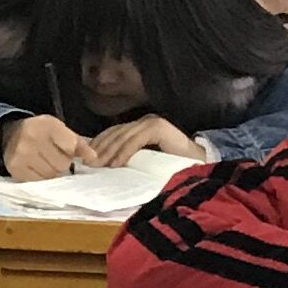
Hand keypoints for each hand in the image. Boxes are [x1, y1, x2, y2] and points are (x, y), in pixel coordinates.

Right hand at [0, 112, 93, 179]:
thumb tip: (93, 158)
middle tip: (55, 157)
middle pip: (62, 164)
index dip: (73, 152)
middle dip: (63, 163)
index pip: (71, 146)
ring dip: (53, 172)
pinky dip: (42, 177)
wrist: (11, 135)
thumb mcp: (60, 130)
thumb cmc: (41, 132)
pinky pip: (39, 181)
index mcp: (47, 125)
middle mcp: (32, 139)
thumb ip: (78, 143)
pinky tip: (38, 168)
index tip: (70, 151)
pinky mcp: (15, 169)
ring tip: (46, 162)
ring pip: (51, 175)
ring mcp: (22, 155)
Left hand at [85, 115, 200, 166]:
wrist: (201, 164)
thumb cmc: (175, 166)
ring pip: (124, 136)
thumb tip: (108, 166)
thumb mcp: (147, 160)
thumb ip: (132, 157)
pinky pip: (136, 140)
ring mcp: (153, 122)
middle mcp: (146, 121)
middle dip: (100, 148)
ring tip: (99, 165)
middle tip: (88, 163)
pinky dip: (124, 152)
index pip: (115, 132)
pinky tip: (116, 164)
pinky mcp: (159, 128)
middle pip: (116, 132)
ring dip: (109, 152)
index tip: (87, 157)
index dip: (100, 143)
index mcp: (141, 127)